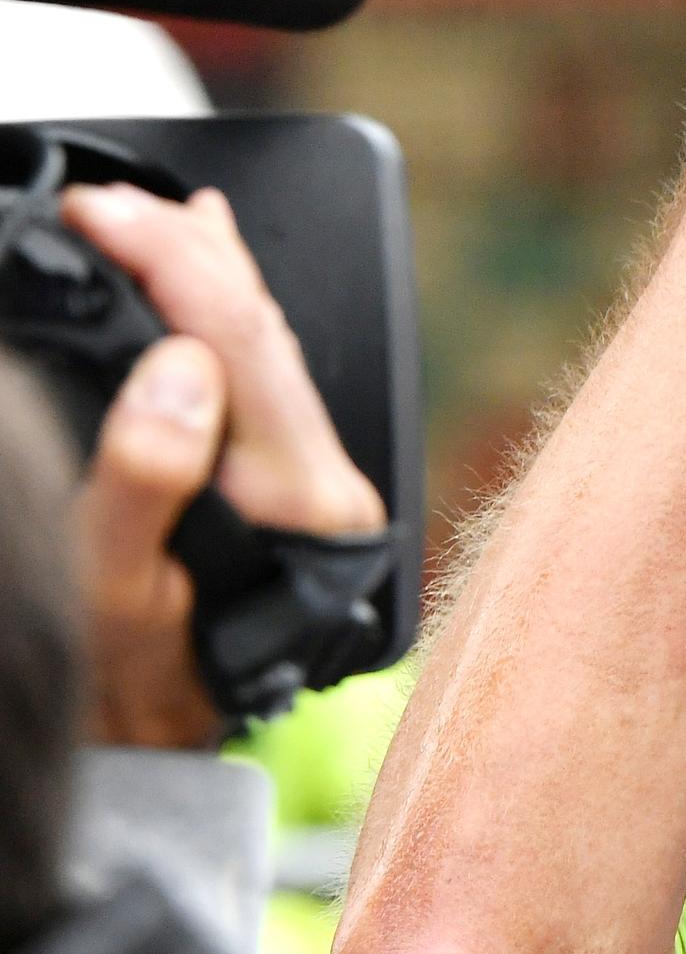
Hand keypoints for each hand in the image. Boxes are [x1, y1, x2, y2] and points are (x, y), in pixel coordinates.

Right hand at [60, 183, 384, 747]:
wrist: (175, 752)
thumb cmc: (143, 685)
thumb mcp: (121, 596)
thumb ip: (144, 483)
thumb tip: (177, 363)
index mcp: (299, 495)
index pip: (241, 338)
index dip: (168, 257)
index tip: (94, 211)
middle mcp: (324, 478)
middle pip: (264, 330)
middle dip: (186, 249)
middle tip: (105, 202)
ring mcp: (313, 480)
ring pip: (267, 348)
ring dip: (207, 273)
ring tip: (160, 216)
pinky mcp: (288, 486)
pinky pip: (259, 380)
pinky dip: (222, 322)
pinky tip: (201, 295)